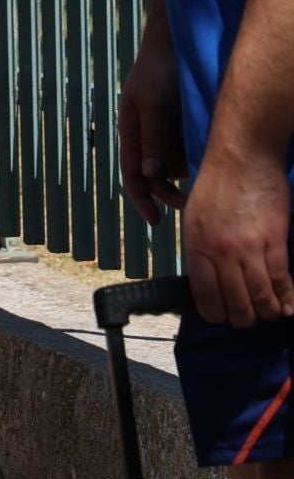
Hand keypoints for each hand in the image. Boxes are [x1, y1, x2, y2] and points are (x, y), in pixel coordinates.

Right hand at [117, 39, 187, 223]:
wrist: (176, 44)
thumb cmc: (157, 72)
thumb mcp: (152, 105)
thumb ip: (152, 139)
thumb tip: (151, 174)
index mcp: (131, 134)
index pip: (131, 175)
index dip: (141, 200)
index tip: (155, 220)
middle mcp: (147, 138)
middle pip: (154, 177)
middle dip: (169, 192)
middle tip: (189, 202)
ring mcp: (166, 133)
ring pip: (175, 165)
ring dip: (185, 170)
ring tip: (199, 160)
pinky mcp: (184, 126)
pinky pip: (189, 150)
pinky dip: (195, 155)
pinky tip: (205, 147)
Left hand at [184, 131, 293, 327]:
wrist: (242, 157)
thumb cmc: (215, 185)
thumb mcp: (194, 218)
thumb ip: (201, 248)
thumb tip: (210, 277)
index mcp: (197, 246)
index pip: (204, 293)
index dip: (214, 313)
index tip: (222, 318)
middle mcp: (221, 251)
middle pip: (234, 300)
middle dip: (242, 318)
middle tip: (248, 320)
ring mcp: (249, 246)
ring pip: (260, 293)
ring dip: (266, 310)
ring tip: (270, 315)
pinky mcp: (275, 239)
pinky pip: (281, 276)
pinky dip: (286, 295)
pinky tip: (289, 306)